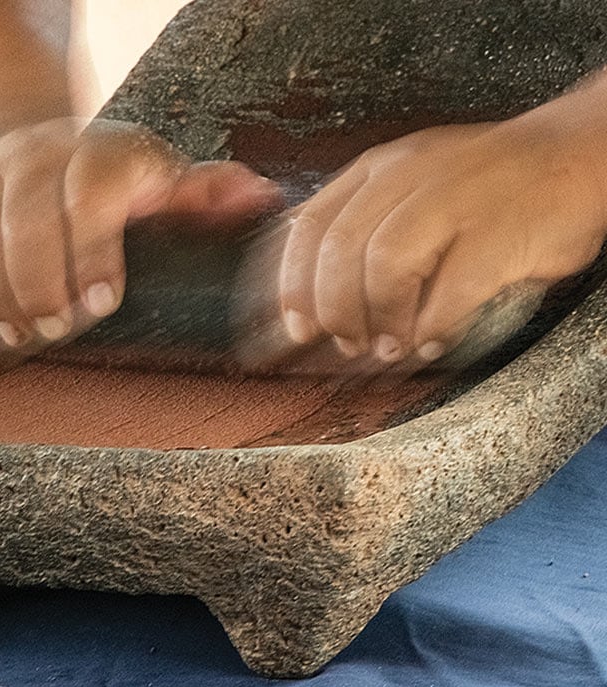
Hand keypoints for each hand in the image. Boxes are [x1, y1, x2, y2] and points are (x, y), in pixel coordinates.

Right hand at [0, 117, 282, 345]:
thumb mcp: (163, 179)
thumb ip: (206, 195)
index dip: (92, 251)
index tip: (102, 304)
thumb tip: (262, 198)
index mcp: (101, 152)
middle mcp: (37, 152)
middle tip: (55, 329)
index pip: (89, 195)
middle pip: (25, 219)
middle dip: (39, 282)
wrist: (31, 142)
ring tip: (16, 336)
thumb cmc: (113, 180)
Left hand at [262, 118, 606, 363]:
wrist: (577, 154)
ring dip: (382, 319)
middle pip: (342, 250)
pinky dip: (434, 326)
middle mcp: (408, 176)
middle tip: (350, 344)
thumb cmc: (487, 185)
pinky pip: (449, 290)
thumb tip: (318, 297)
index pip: (311, 225)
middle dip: (336, 310)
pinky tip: (433, 339)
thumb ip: (364, 225)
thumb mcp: (411, 185)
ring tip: (390, 347)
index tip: (297, 327)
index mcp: (378, 169)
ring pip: (385, 266)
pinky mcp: (497, 233)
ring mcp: (454, 200)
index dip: (294, 284)